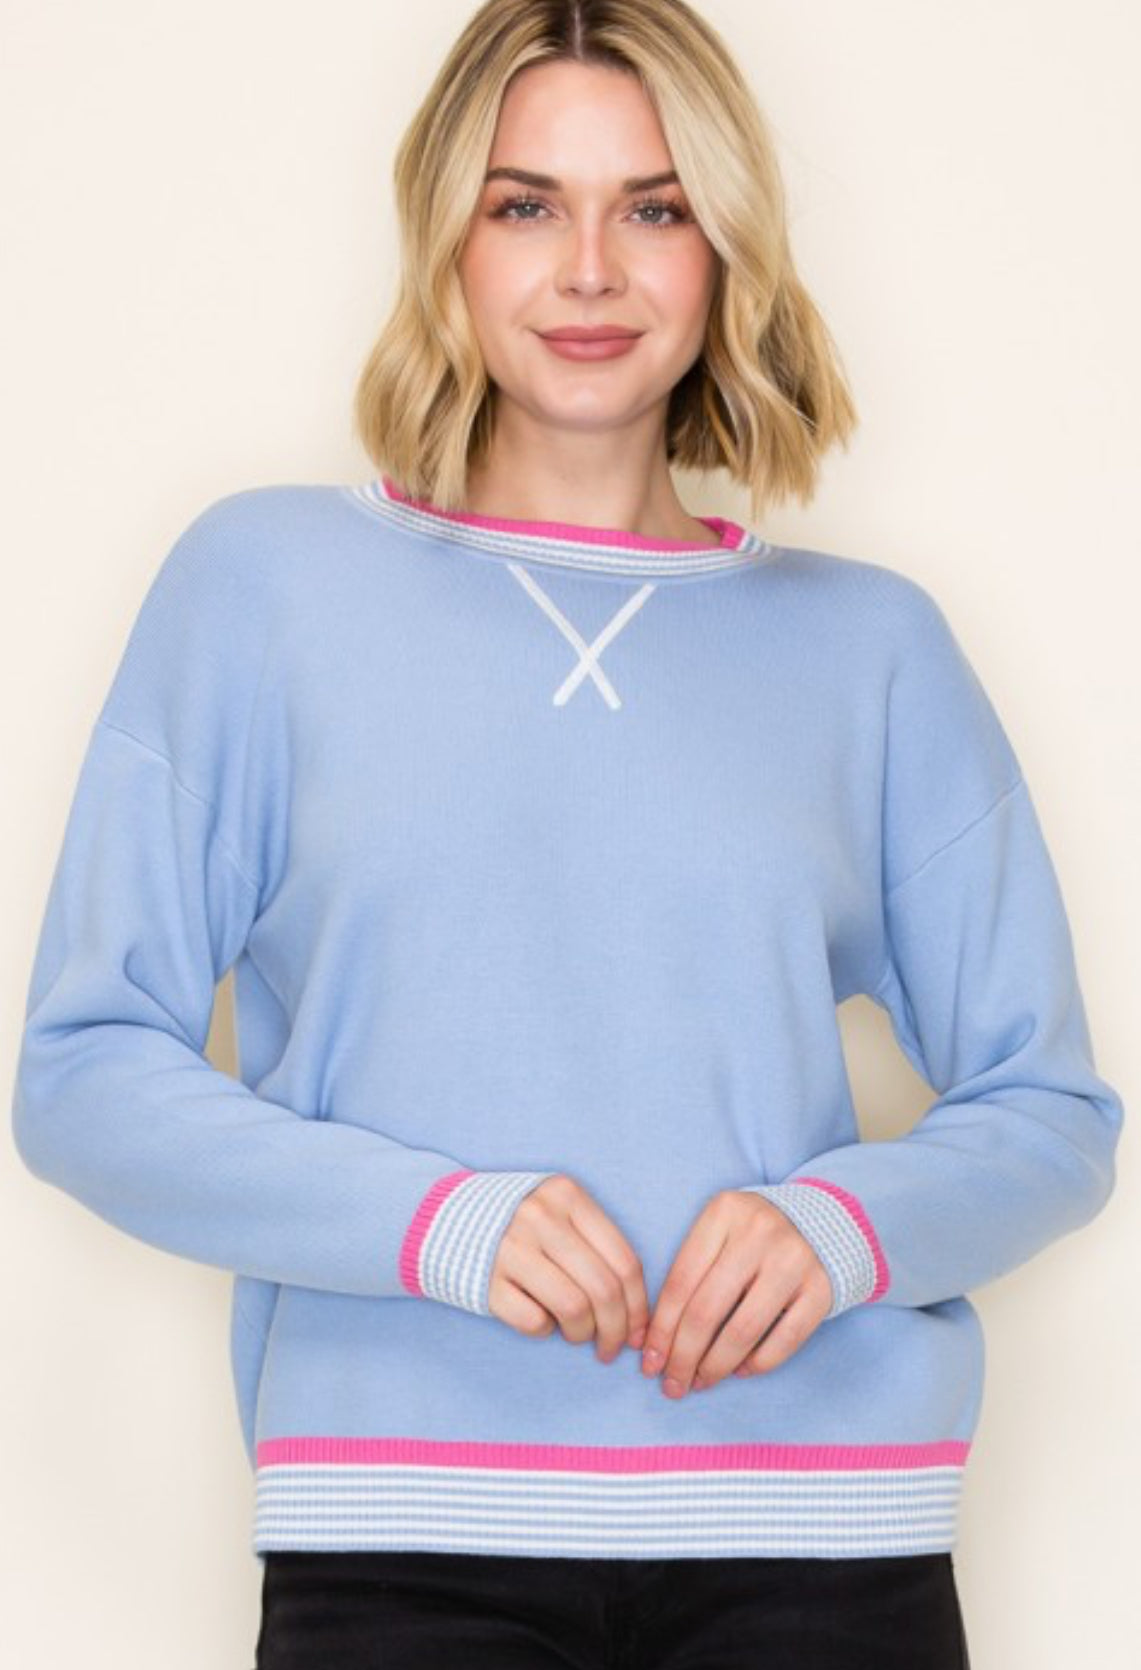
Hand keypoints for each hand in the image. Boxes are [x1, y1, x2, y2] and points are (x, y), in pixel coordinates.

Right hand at [488, 1174, 650, 1362]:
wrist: (446, 1217)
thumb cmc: (521, 1222)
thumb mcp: (560, 1211)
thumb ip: (597, 1247)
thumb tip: (636, 1315)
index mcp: (567, 1195)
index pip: (624, 1261)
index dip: (639, 1306)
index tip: (638, 1331)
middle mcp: (540, 1217)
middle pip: (603, 1289)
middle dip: (616, 1330)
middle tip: (612, 1348)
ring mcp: (510, 1248)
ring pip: (573, 1308)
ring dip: (583, 1333)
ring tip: (578, 1335)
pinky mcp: (485, 1280)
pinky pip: (533, 1321)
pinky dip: (544, 1331)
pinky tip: (541, 1321)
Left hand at [640, 1190, 832, 1396]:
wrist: (822, 1221)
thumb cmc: (752, 1236)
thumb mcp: (719, 1232)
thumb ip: (692, 1272)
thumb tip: (657, 1340)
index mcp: (724, 1213)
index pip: (681, 1281)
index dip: (661, 1328)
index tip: (649, 1361)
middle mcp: (759, 1232)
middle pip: (706, 1310)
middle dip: (682, 1357)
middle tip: (672, 1384)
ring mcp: (794, 1260)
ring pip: (743, 1330)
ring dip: (715, 1367)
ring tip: (700, 1382)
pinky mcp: (821, 1289)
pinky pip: (784, 1340)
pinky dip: (757, 1364)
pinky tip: (739, 1370)